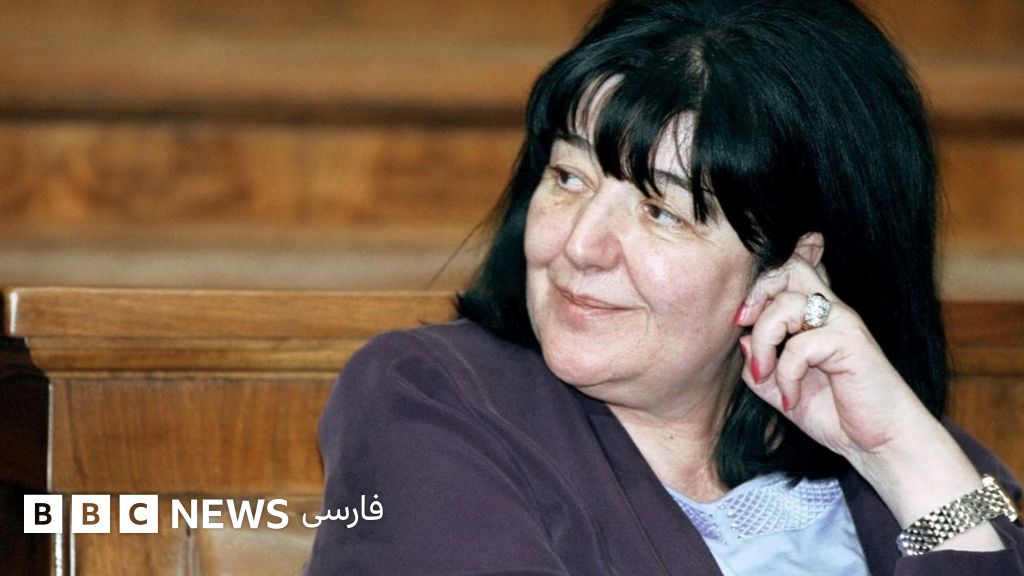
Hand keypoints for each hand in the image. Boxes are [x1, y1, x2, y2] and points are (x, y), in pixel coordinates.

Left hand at [733, 253, 930, 460]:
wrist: (880, 443)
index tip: (743, 316)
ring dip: (764, 343)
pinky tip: (791, 399)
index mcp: (817, 318)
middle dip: (757, 293)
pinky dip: (785, 375)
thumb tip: (744, 341)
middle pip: (790, 269)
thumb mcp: (783, 392)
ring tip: (765, 376)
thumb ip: (761, 369)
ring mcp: (842, 324)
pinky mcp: (850, 342)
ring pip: (785, 305)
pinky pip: (799, 346)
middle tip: (742, 323)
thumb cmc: (836, 415)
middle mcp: (831, 312)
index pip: (796, 271)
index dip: (767, 277)